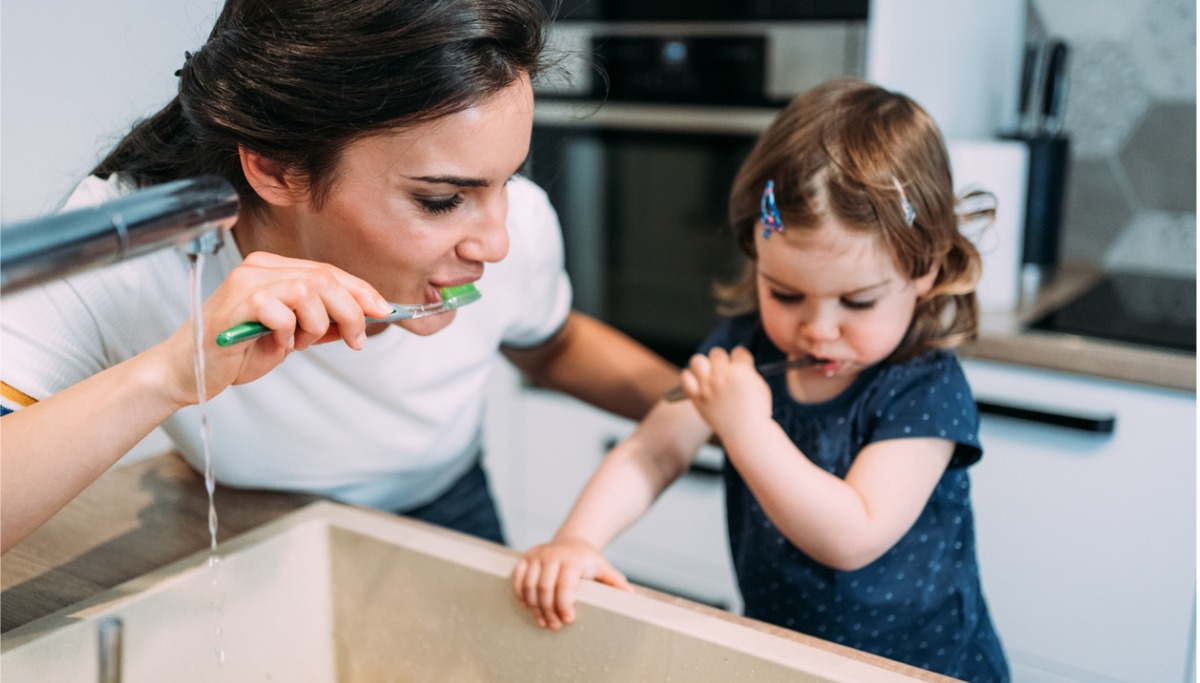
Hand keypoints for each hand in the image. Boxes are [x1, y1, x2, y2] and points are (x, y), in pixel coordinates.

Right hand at [160, 251, 393, 407]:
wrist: (190, 371)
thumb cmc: (237, 351)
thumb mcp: (292, 336)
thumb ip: (322, 323)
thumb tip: (364, 319)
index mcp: (273, 268)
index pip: (328, 271)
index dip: (361, 290)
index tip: (385, 310)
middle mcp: (259, 268)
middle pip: (324, 278)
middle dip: (350, 311)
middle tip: (354, 339)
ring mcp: (245, 284)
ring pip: (307, 290)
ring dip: (316, 324)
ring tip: (301, 343)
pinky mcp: (235, 306)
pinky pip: (281, 312)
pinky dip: (289, 332)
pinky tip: (278, 344)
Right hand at [512, 537, 631, 629]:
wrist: (572, 541)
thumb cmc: (588, 561)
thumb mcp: (603, 568)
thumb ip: (614, 580)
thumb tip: (630, 594)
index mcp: (573, 559)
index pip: (565, 584)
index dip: (565, 604)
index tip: (569, 620)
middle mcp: (553, 554)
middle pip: (545, 588)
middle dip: (549, 610)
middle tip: (555, 626)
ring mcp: (537, 555)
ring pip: (530, 585)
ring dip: (535, 607)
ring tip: (543, 621)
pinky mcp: (525, 558)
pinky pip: (518, 578)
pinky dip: (521, 594)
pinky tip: (528, 606)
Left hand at [680, 346, 772, 439]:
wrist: (746, 434)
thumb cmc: (756, 411)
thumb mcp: (760, 386)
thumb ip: (748, 371)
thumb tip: (737, 363)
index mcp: (741, 370)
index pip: (738, 351)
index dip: (741, 359)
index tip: (742, 366)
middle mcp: (722, 375)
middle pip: (717, 353)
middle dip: (723, 360)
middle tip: (726, 372)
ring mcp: (707, 386)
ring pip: (697, 360)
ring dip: (704, 365)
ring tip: (710, 375)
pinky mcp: (697, 397)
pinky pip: (685, 377)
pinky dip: (690, 377)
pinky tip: (698, 383)